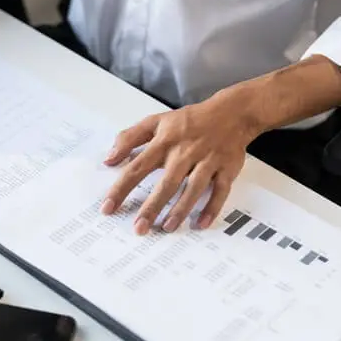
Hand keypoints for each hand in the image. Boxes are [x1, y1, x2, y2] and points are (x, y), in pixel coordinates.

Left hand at [100, 96, 258, 233]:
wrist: (232, 112)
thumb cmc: (189, 121)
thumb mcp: (156, 121)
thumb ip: (129, 138)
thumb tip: (108, 159)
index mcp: (164, 142)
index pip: (138, 168)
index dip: (121, 189)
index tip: (108, 208)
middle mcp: (185, 153)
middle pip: (167, 183)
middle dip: (152, 207)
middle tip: (139, 228)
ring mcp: (207, 161)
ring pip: (194, 188)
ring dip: (181, 209)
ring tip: (167, 228)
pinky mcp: (227, 169)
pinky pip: (220, 191)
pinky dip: (212, 208)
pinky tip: (201, 224)